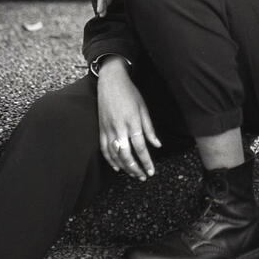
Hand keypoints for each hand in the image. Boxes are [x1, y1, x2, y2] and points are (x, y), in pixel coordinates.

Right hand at [97, 58, 160, 179]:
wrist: (111, 81)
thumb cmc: (130, 93)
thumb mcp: (143, 108)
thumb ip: (149, 128)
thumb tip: (157, 145)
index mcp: (133, 122)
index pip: (141, 147)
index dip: (146, 161)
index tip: (151, 171)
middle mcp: (119, 127)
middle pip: (127, 155)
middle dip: (135, 169)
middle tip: (143, 176)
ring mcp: (108, 129)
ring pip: (115, 154)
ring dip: (124, 167)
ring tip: (133, 174)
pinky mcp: (101, 129)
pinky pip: (104, 149)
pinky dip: (110, 160)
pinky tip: (117, 167)